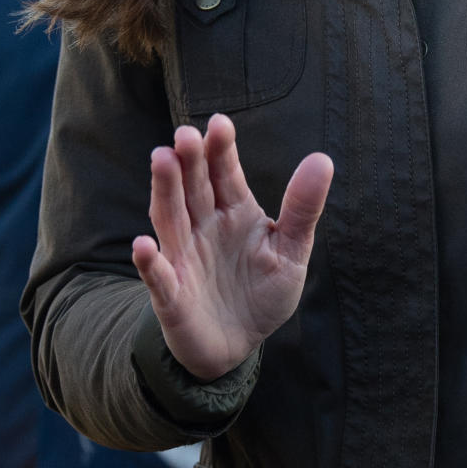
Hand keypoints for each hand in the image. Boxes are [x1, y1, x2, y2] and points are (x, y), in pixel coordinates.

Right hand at [132, 114, 332, 380]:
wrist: (238, 344)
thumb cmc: (262, 291)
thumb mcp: (292, 251)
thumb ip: (302, 208)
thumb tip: (322, 158)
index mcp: (235, 212)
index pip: (226, 174)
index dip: (221, 149)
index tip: (219, 123)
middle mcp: (204, 227)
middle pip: (194, 188)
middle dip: (189, 161)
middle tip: (186, 134)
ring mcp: (184, 258)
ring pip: (171, 218)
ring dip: (164, 190)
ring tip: (161, 159)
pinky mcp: (172, 296)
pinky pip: (159, 277)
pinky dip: (150, 262)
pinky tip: (144, 244)